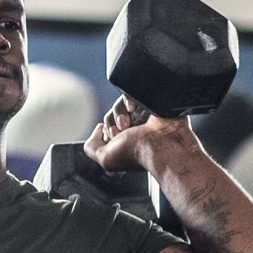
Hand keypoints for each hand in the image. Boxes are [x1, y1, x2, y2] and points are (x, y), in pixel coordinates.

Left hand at [84, 96, 208, 174]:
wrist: (162, 143)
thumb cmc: (137, 153)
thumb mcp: (105, 159)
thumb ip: (91, 147)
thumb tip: (97, 129)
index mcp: (127, 143)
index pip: (108, 128)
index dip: (107, 131)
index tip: (115, 138)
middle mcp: (136, 129)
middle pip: (112, 115)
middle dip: (112, 122)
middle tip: (122, 132)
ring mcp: (144, 115)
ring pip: (120, 104)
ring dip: (118, 113)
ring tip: (128, 123)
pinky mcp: (150, 101)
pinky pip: (131, 92)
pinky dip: (127, 99)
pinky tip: (132, 108)